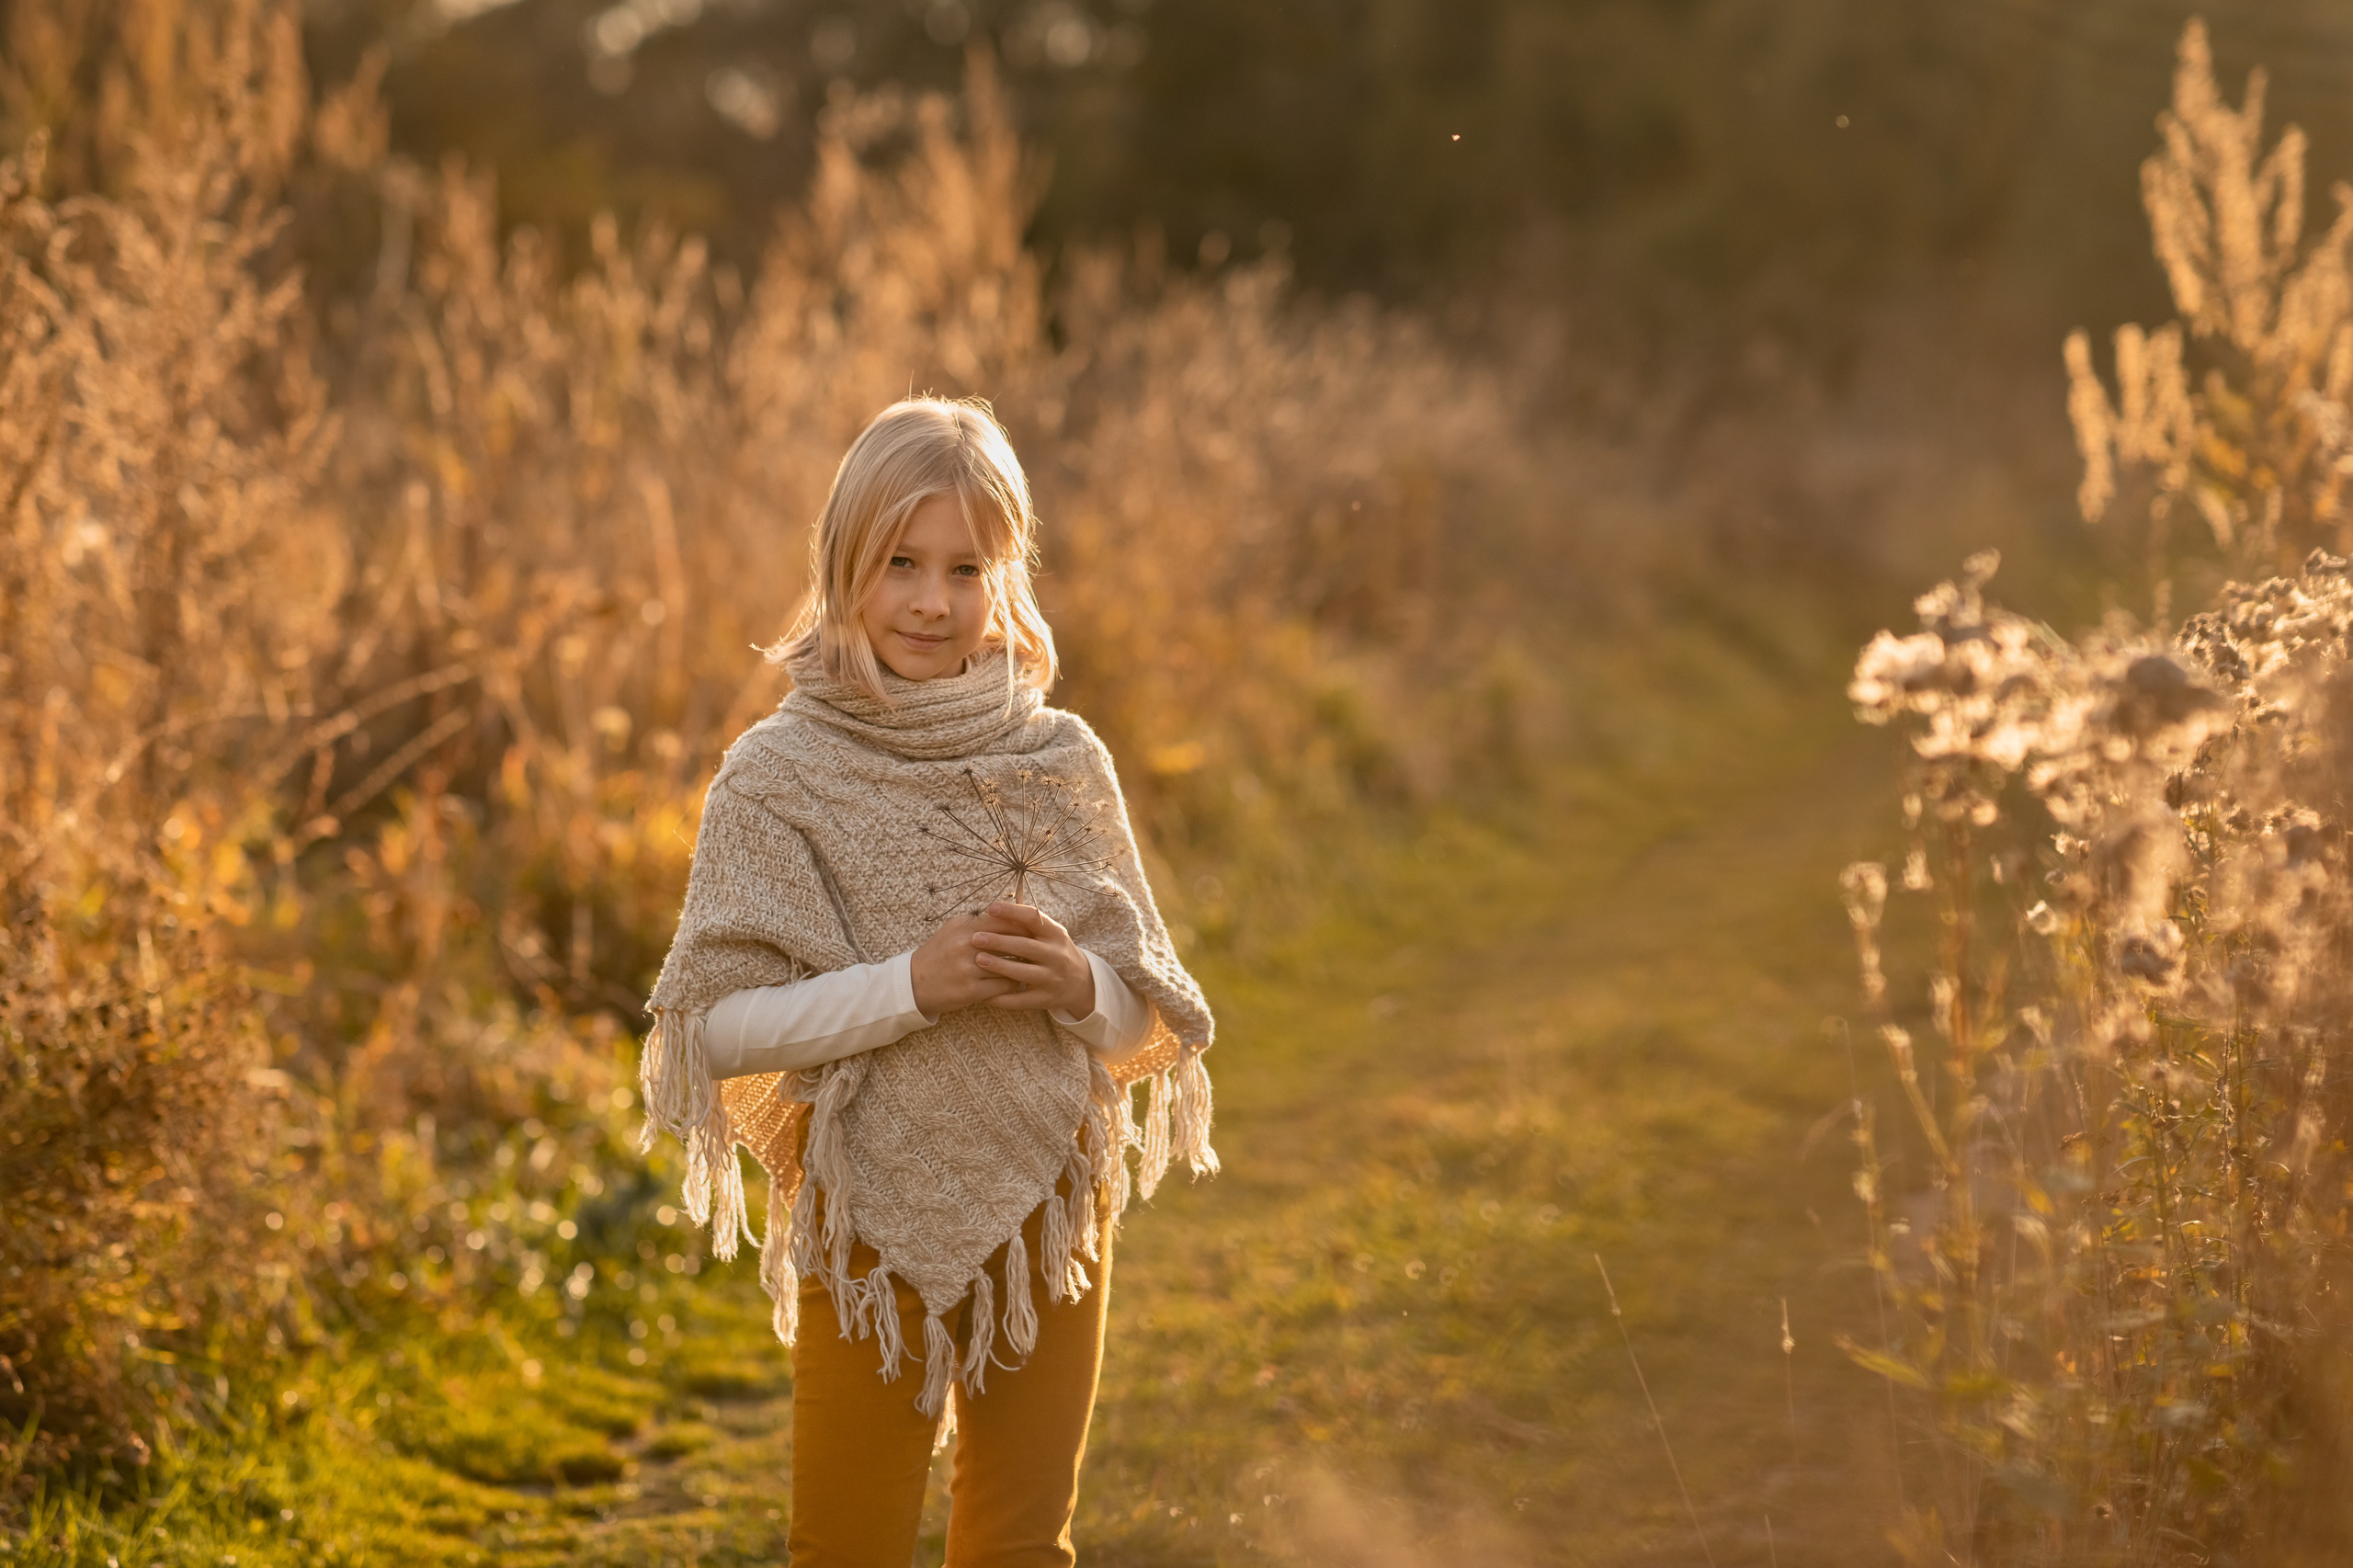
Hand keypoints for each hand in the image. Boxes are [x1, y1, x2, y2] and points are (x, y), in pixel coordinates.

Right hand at [910, 909, 1027, 1016]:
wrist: (914, 983)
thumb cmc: (939, 953)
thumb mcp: (954, 929)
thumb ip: (979, 920)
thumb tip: (1010, 909)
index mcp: (963, 927)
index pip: (1003, 920)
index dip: (1023, 925)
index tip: (1035, 931)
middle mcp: (966, 945)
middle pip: (1010, 941)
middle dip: (1027, 945)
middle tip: (1039, 949)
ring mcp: (968, 969)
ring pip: (1010, 965)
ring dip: (1022, 966)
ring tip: (1031, 965)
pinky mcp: (971, 991)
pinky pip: (1003, 985)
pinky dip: (1013, 983)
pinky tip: (1016, 982)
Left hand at [971, 902, 1094, 1016]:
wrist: (1080, 982)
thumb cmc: (1054, 951)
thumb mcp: (1049, 934)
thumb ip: (1028, 923)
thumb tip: (994, 908)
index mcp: (1056, 934)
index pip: (1034, 919)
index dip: (1011, 912)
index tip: (990, 908)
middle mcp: (1057, 956)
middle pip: (1025, 946)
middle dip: (999, 941)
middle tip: (975, 938)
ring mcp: (1052, 978)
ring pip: (1023, 972)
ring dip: (999, 966)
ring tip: (978, 959)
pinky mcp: (1044, 999)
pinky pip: (1019, 1000)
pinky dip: (1000, 997)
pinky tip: (982, 993)